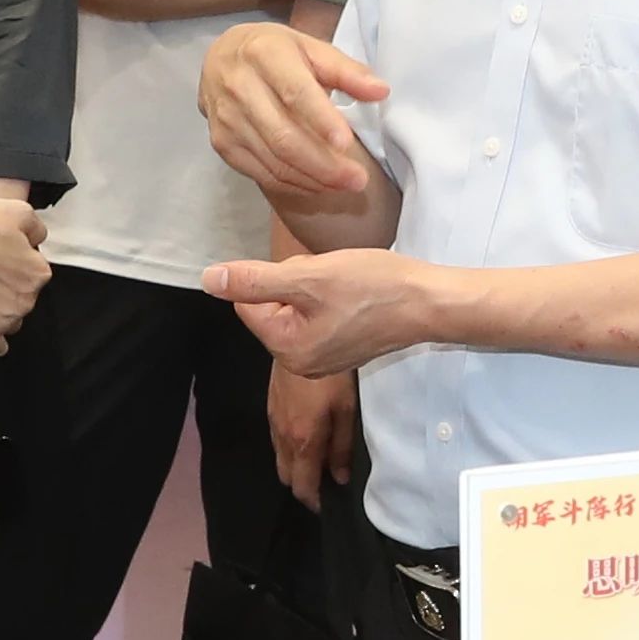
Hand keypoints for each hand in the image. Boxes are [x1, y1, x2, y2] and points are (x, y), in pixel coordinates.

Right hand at [0, 193, 49, 349]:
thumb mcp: (18, 211)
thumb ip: (37, 228)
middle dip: (11, 288)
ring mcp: (8, 318)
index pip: (35, 273)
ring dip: (3, 312)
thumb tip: (38, 242)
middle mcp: (30, 299)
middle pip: (24, 297)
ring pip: (13, 319)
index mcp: (39, 273)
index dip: (16, 264)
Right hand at [202, 20, 391, 218]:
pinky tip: (319, 184)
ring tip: (345, 184)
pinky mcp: (223, 144)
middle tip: (358, 179)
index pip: (294, 92)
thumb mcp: (311, 48)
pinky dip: (295, 184)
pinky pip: (262, 174)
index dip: (321, 120)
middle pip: (284, 136)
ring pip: (274, 161)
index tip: (347, 143)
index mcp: (264, 54)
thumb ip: (347, 71)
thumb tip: (381, 91)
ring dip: (314, 179)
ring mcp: (228, 120)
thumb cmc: (275, 52)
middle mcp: (239, 87)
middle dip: (324, 164)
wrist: (221, 59)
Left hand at [209, 249, 448, 376]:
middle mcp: (302, 363)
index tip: (310, 276)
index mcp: (288, 349)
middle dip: (296, 283)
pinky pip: (320, 315)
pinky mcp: (344, 348)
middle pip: (273, 306)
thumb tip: (208, 280)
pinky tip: (356, 295)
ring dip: (315, 287)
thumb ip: (253, 280)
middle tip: (332, 279)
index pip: (249, 303)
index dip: (274, 277)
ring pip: (297, 307)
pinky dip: (332, 298)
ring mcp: (325, 358)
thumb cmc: (373, 287)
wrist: (430, 302)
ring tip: (347, 285)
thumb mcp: (308, 276)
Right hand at [268, 356, 362, 506]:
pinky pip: (277, 440)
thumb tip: (339, 478)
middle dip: (302, 484)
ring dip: (295, 466)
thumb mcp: (346, 411)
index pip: (301, 485)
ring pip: (280, 457)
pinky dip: (290, 448)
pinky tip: (306, 437)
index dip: (313, 500)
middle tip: (323, 482)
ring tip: (316, 461)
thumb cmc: (331, 377)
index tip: (326, 504)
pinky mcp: (270, 407)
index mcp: (302, 442)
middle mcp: (282, 436)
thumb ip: (341, 448)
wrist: (301, 340)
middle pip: (286, 475)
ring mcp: (273, 421)